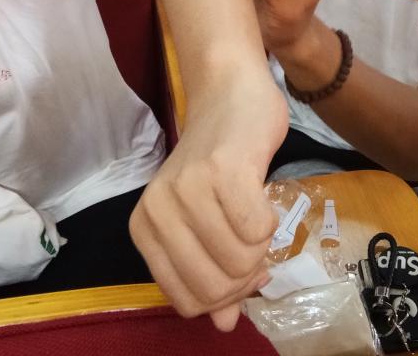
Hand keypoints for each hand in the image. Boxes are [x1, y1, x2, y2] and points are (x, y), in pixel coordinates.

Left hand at [129, 74, 285, 330]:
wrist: (230, 92)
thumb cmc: (219, 159)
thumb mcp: (205, 221)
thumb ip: (212, 274)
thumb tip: (225, 324)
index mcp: (145, 229)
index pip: (188, 300)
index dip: (225, 295)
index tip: (243, 269)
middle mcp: (158, 211)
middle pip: (216, 286)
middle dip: (248, 275)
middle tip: (256, 244)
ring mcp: (188, 190)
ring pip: (242, 260)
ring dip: (263, 244)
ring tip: (256, 214)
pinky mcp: (223, 172)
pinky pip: (259, 229)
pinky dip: (272, 221)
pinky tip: (262, 196)